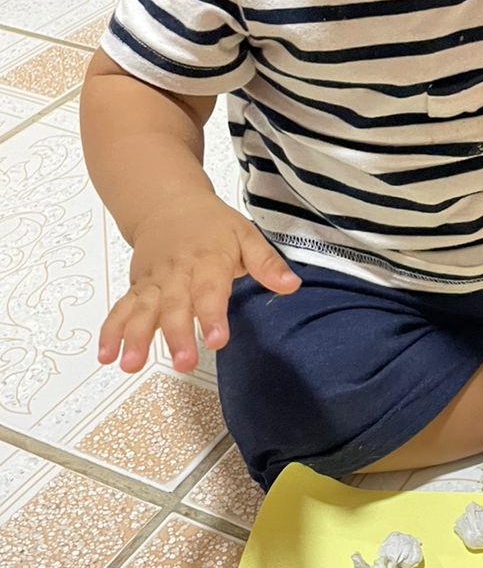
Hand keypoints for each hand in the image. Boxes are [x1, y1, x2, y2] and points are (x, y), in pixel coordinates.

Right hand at [98, 194, 300, 373]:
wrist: (168, 202)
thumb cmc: (212, 224)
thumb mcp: (246, 235)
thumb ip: (267, 263)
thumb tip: (291, 286)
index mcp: (208, 260)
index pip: (210, 290)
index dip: (212, 315)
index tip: (215, 340)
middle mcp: (177, 272)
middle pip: (174, 305)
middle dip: (176, 335)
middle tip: (181, 363)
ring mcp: (154, 281)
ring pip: (143, 309)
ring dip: (135, 336)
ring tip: (130, 364)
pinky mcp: (138, 286)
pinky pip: (122, 308)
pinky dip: (111, 330)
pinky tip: (106, 354)